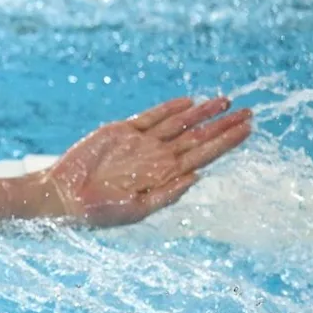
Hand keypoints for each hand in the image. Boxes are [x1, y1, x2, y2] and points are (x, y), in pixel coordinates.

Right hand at [37, 97, 252, 226]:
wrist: (63, 197)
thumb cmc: (97, 211)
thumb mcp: (136, 210)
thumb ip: (166, 194)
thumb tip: (198, 177)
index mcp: (163, 176)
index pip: (203, 155)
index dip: (226, 142)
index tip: (248, 129)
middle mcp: (156, 157)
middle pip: (197, 137)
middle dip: (223, 125)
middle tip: (249, 112)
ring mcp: (139, 143)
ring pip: (178, 123)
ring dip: (202, 112)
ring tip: (225, 100)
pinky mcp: (120, 131)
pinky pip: (150, 117)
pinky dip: (170, 108)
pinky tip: (188, 102)